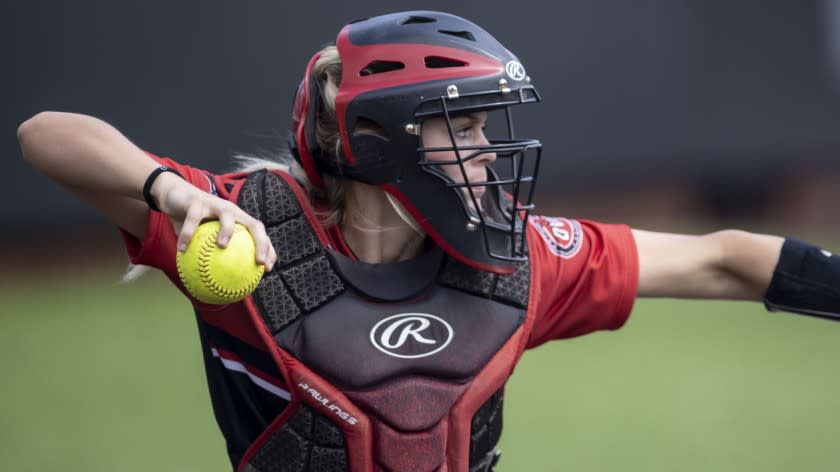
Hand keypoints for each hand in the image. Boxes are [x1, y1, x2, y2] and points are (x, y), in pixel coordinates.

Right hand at [152, 172, 276, 270]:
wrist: (174, 196)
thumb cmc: (193, 223)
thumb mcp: (203, 240)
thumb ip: (211, 258)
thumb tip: (212, 288)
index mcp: (238, 220)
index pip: (260, 234)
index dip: (268, 250)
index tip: (268, 269)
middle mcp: (232, 211)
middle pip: (254, 224)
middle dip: (261, 242)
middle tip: (259, 261)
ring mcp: (215, 204)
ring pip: (227, 215)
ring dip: (227, 230)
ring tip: (222, 247)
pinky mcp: (196, 201)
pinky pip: (192, 219)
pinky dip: (187, 234)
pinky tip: (182, 249)